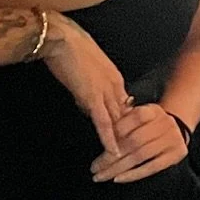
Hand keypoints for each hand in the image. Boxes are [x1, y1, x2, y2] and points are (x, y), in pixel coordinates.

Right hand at [40, 13, 127, 157]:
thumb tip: (89, 102)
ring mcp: (106, 93)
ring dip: (121, 141)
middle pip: (125, 116)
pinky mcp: (92, 98)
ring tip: (126, 159)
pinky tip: (115, 151)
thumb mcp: (89, 69)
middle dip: (129, 135)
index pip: (124, 106)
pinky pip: (104, 122)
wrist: (64, 40)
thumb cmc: (72, 49)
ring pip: (118, 122)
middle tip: (135, 153)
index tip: (130, 135)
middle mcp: (115, 87)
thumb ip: (93, 85)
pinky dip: (110, 138)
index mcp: (116, 79)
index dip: (127, 122)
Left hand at [89, 101, 188, 183]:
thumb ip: (122, 122)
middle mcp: (165, 123)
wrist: (177, 129)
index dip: (117, 131)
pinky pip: (152, 167)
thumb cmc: (149, 125)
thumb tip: (102, 135)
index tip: (101, 144)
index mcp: (154, 110)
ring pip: (141, 155)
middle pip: (135, 141)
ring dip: (118, 168)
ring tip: (101, 176)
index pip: (134, 118)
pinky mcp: (176, 154)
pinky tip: (119, 178)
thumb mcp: (138, 116)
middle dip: (111, 156)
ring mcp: (173, 139)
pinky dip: (134, 174)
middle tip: (94, 168)